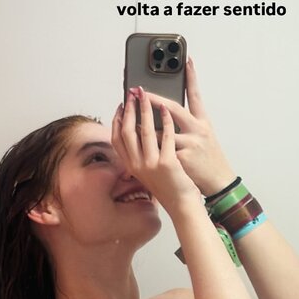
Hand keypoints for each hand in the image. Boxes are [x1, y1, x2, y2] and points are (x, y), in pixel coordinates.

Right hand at [111, 83, 198, 210]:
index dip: (117, 120)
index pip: (117, 139)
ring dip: (145, 109)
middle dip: (130, 109)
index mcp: (131, 166)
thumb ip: (140, 156)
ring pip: (143, 130)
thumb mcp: (147, 173)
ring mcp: (151, 164)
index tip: (122, 106)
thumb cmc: (168, 187)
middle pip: (127, 131)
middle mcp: (137, 165)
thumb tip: (137, 132)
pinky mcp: (167, 163)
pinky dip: (165, 120)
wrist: (182, 204)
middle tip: (133, 94)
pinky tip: (166, 110)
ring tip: (147, 96)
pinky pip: (164, 135)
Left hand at [136, 57, 236, 197]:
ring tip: (130, 121)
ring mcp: (190, 144)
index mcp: (202, 122)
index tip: (187, 60)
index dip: (192, 77)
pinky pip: (160, 151)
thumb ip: (186, 124)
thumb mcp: (202, 137)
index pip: (196, 95)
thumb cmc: (206, 159)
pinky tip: (140, 147)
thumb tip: (164, 112)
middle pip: (174, 109)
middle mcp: (198, 129)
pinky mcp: (182, 158)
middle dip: (154, 100)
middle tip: (139, 92)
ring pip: (161, 132)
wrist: (218, 182)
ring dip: (144, 128)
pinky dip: (149, 149)